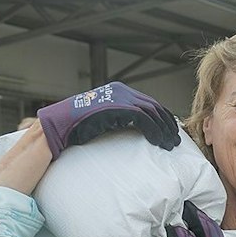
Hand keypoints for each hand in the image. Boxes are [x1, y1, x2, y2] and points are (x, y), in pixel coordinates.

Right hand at [38, 82, 180, 158]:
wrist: (59, 125)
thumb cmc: (78, 126)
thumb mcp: (105, 119)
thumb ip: (121, 119)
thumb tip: (136, 128)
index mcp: (119, 91)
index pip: (149, 103)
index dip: (163, 117)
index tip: (171, 132)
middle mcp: (121, 91)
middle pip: (154, 106)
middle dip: (167, 124)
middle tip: (176, 141)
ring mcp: (119, 97)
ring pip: (152, 112)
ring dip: (164, 130)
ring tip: (170, 145)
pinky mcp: (117, 107)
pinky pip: (143, 119)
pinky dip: (154, 131)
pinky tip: (159, 142)